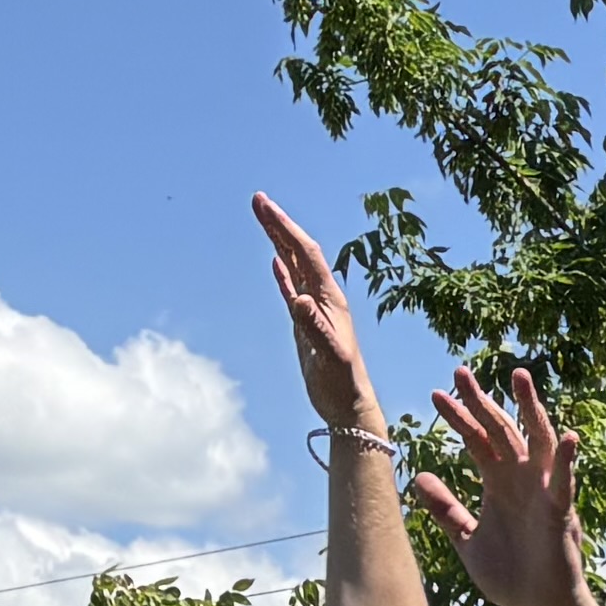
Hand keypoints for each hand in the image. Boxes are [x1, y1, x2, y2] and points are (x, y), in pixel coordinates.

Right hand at [251, 192, 385, 438]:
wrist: (348, 405)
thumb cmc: (343, 382)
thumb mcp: (330, 354)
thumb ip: (315, 326)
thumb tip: (298, 299)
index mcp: (330, 298)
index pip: (306, 253)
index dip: (286, 228)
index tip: (265, 206)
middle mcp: (323, 298)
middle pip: (298, 251)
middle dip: (278, 225)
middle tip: (257, 199)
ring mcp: (314, 309)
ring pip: (294, 266)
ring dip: (278, 242)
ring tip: (263, 218)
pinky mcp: (306, 324)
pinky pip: (292, 289)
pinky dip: (283, 273)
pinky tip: (275, 262)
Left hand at [417, 366, 589, 605]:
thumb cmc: (508, 575)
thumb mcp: (466, 540)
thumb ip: (446, 509)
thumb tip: (418, 477)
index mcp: (499, 483)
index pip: (477, 440)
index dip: (458, 417)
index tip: (436, 394)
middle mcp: (522, 479)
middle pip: (501, 429)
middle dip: (482, 401)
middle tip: (461, 371)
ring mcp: (543, 492)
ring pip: (538, 440)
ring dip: (530, 409)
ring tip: (519, 376)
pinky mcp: (560, 513)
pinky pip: (566, 483)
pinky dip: (568, 461)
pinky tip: (569, 438)